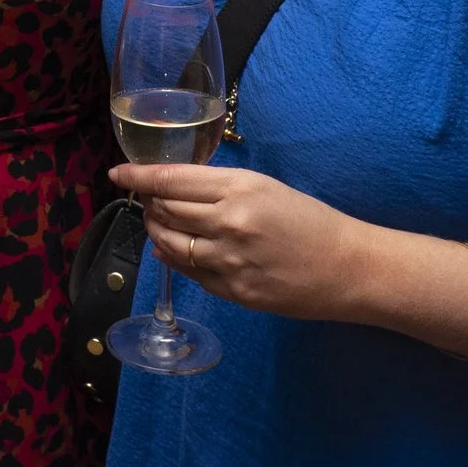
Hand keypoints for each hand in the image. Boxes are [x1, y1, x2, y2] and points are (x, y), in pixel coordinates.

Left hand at [107, 163, 371, 321]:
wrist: (350, 268)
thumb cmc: (311, 221)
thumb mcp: (265, 188)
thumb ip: (218, 188)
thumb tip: (171, 193)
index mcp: (240, 188)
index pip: (171, 179)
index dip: (138, 176)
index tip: (118, 175)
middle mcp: (229, 222)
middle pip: (165, 210)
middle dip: (149, 204)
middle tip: (147, 200)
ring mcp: (229, 260)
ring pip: (169, 244)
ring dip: (157, 233)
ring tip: (160, 225)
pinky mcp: (234, 291)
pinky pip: (189, 273)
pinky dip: (175, 260)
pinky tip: (173, 252)